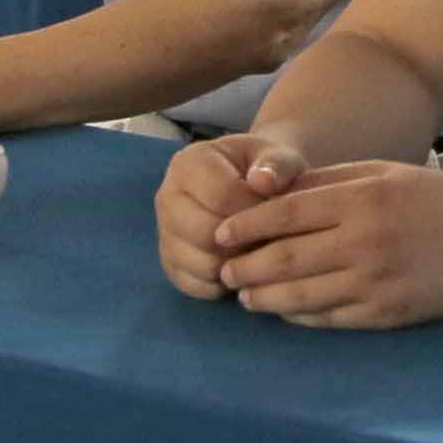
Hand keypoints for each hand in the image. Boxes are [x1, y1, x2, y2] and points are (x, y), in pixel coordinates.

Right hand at [153, 134, 303, 299]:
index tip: (278, 213)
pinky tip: (241, 265)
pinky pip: (194, 285)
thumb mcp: (279, 158)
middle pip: (205, 233)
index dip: (256, 211)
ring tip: (258, 250)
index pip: (220, 197)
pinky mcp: (169, 262)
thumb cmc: (268, 171)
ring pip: (200, 263)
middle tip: (270, 237)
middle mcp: (167, 197)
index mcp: (188, 163)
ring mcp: (164, 232)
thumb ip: (277, 165)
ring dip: (237, 264)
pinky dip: (223, 283)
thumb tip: (263, 181)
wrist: (255, 186)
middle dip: (245, 241)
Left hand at [204, 157, 442, 329]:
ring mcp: (376, 283)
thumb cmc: (432, 199)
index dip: (245, 227)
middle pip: (285, 259)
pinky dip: (298, 316)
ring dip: (264, 298)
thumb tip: (269, 196)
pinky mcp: (386, 314)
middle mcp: (365, 242)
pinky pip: (329, 319)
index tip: (220, 235)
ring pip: (301, 296)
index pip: (285, 214)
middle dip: (245, 267)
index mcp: (361, 199)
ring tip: (245, 295)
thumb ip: (328, 184)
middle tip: (223, 271)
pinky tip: (284, 309)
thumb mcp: (381, 174)